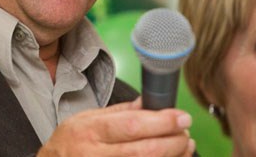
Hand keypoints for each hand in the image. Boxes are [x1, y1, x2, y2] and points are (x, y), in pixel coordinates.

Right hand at [38, 98, 195, 156]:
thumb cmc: (70, 143)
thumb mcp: (87, 119)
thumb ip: (120, 113)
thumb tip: (151, 103)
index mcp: (89, 131)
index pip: (131, 126)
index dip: (161, 122)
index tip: (181, 117)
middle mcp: (94, 155)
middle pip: (142, 151)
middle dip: (171, 142)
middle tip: (186, 133)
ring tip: (185, 147)